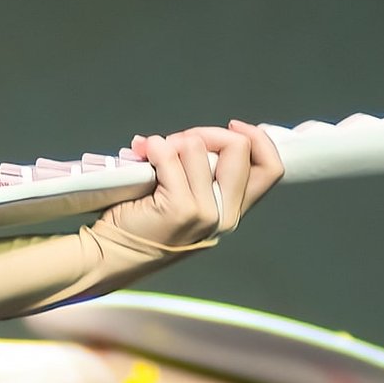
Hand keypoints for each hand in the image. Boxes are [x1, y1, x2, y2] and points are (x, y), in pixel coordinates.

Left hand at [95, 121, 283, 251]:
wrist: (112, 255)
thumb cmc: (142, 223)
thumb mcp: (186, 199)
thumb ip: (201, 171)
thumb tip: (193, 136)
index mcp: (233, 210)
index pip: (271, 168)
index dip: (258, 138)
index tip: (232, 127)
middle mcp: (226, 215)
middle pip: (239, 148)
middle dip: (205, 134)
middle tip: (177, 143)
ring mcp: (205, 213)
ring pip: (198, 147)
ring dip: (171, 142)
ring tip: (151, 157)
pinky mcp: (180, 208)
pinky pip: (169, 156)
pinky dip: (152, 147)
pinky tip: (141, 156)